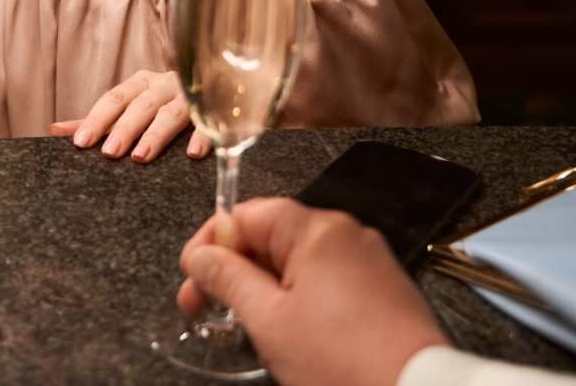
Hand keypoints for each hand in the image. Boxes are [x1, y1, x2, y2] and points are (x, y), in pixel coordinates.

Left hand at [49, 69, 209, 162]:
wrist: (216, 83)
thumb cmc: (162, 103)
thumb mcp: (129, 108)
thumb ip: (98, 120)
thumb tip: (54, 130)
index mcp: (140, 83)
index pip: (113, 99)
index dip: (96, 119)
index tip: (81, 142)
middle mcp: (163, 85)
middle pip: (140, 105)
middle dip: (123, 129)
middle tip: (109, 153)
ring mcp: (190, 95)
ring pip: (171, 113)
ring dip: (155, 133)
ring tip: (141, 156)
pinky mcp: (215, 108)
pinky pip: (208, 121)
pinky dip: (201, 135)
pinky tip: (194, 153)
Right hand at [177, 198, 449, 385]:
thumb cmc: (341, 360)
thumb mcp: (269, 320)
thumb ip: (227, 279)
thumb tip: (199, 256)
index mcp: (316, 230)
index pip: (246, 215)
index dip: (210, 243)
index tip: (190, 277)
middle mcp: (346, 234)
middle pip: (271, 236)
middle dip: (233, 268)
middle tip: (201, 306)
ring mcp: (369, 261)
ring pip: (298, 260)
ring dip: (262, 285)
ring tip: (242, 322)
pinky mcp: (385, 290)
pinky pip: (327, 279)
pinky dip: (297, 296)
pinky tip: (285, 328)